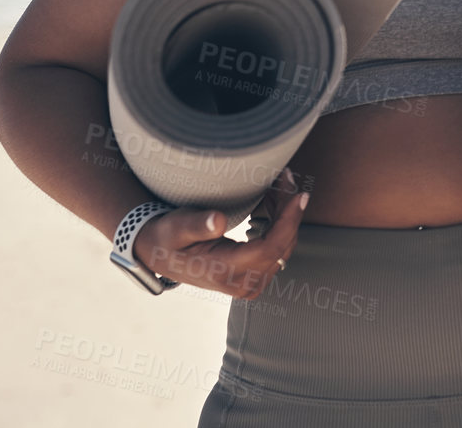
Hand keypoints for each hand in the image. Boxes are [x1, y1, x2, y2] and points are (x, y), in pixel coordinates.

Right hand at [133, 166, 306, 299]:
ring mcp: (250, 284)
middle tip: (286, 177)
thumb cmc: (168, 237)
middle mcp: (241, 284)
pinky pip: (277, 250)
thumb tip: (219, 221)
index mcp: (224, 272)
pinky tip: (273, 202)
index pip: (270, 247)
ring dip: (286, 215)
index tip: (300, 195)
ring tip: (279, 184)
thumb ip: (196, 225)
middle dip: (289, 210)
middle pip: (281, 245)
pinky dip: (280, 224)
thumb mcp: (175, 227)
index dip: (289, 221)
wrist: (161, 255)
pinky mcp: (254, 277)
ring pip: (283, 247)